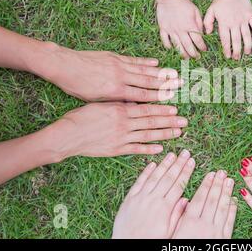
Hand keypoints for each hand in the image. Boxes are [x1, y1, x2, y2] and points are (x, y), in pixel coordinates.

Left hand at [41, 44, 181, 101]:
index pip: (142, 95)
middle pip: (148, 82)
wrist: (64, 65)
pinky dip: (145, 62)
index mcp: (116, 92)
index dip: (158, 97)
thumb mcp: (95, 100)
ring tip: (174, 73)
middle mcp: (120, 77)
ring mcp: (119, 65)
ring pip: (143, 70)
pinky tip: (156, 63)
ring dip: (160, 72)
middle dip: (165, 84)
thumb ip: (115, 101)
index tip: (171, 98)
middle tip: (180, 84)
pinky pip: (134, 60)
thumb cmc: (76, 86)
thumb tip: (132, 105)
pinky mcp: (114, 57)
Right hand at [51, 102, 186, 159]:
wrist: (67, 136)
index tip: (175, 108)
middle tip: (184, 121)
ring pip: (147, 135)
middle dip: (169, 121)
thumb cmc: (82, 116)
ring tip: (178, 133)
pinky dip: (149, 149)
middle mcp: (124, 123)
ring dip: (164, 134)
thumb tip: (135, 101)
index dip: (162, 109)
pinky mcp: (116, 150)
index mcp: (120, 110)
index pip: (146, 108)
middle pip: (151, 121)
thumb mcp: (102, 104)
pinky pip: (136, 149)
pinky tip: (160, 148)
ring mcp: (121, 138)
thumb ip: (120, 104)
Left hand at [112, 150, 194, 237]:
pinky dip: (146, 172)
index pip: (179, 184)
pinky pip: (139, 182)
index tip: (192, 161)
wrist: (128, 246)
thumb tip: (186, 200)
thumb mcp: (168, 232)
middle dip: (178, 164)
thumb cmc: (150, 241)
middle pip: (169, 177)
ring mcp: (140, 198)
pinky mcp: (129, 199)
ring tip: (172, 154)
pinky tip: (152, 164)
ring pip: (155, 176)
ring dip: (164, 164)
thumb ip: (177, 216)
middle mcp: (153, 199)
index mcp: (165, 208)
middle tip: (185, 153)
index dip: (186, 171)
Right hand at [157, 0, 206, 58]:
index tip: (204, 50)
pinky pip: (165, 40)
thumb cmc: (184, 4)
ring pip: (177, 46)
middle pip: (188, 46)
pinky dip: (168, 46)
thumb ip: (200, 23)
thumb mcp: (196, 11)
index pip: (198, 40)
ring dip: (183, 54)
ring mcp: (171, 30)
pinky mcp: (163, 29)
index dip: (202, 47)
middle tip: (197, 57)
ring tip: (186, 58)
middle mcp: (181, 30)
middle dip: (194, 54)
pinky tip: (172, 49)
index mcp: (190, 26)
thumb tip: (202, 33)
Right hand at [173, 170, 236, 238]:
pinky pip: (230, 222)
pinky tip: (234, 200)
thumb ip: (177, 217)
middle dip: (217, 185)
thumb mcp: (172, 234)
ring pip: (223, 209)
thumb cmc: (180, 248)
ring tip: (230, 181)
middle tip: (222, 172)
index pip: (200, 199)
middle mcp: (204, 225)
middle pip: (212, 200)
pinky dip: (233, 210)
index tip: (210, 174)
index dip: (206, 185)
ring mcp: (216, 232)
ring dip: (227, 193)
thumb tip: (183, 200)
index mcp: (190, 222)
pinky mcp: (224, 239)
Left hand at [204, 0, 251, 59]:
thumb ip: (207, 22)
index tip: (228, 56)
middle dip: (237, 51)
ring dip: (247, 45)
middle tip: (237, 58)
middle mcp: (234, 23)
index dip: (226, 49)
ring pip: (246, 35)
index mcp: (224, 24)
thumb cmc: (219, 2)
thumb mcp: (210, 11)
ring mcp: (243, 20)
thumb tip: (208, 33)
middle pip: (236, 40)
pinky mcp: (250, 15)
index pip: (225, 39)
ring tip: (247, 53)